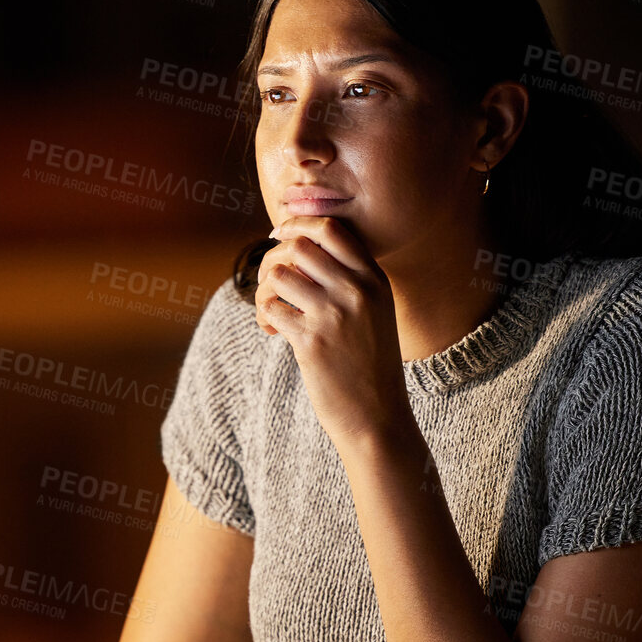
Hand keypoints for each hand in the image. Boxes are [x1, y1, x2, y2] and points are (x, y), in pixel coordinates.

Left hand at [255, 215, 410, 448]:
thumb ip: (349, 278)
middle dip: (273, 258)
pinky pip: (270, 308)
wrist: (378, 417)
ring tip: (272, 309)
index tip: (278, 235)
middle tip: (270, 281)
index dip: (297, 224)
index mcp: (374, 279)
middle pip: (298, 245)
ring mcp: (334, 315)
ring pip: (278, 274)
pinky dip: (263, 317)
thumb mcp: (374, 312)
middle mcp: (357, 291)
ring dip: (264, 289)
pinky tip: (274, 332)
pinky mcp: (312, 341)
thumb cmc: (369, 363)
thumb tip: (298, 245)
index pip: (331, 229)